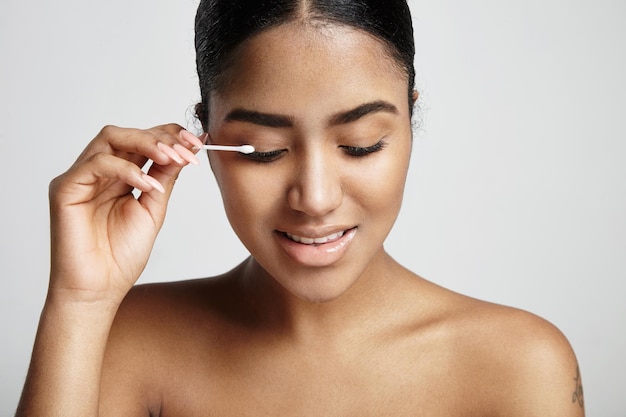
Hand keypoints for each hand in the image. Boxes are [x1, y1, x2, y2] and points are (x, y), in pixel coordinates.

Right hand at [48, 124, 203, 304]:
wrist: (99, 289)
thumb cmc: (122, 255)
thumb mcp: (154, 208)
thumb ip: (165, 177)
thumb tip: (187, 149)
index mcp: (120, 175)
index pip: (142, 140)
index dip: (169, 135)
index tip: (198, 142)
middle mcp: (99, 171)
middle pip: (127, 134)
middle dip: (162, 136)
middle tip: (188, 148)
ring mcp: (81, 178)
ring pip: (110, 138)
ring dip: (146, 144)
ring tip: (172, 158)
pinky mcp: (65, 188)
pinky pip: (96, 164)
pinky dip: (127, 170)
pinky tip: (149, 185)